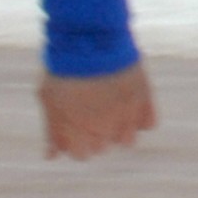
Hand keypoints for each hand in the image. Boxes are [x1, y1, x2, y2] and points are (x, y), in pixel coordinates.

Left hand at [40, 61, 155, 160]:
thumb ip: (52, 132)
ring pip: (127, 140)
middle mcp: (105, 130)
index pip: (82, 155)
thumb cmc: (63, 70)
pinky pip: (149, 124)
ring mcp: (127, 116)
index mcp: (79, 132)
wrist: (90, 40)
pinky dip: (140, 118)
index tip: (72, 127)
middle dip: (94, 134)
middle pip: (103, 147)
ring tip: (108, 107)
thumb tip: (52, 157)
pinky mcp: (145, 99)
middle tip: (87, 109)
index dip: (75, 142)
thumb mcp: (48, 100)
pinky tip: (128, 104)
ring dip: (118, 129)